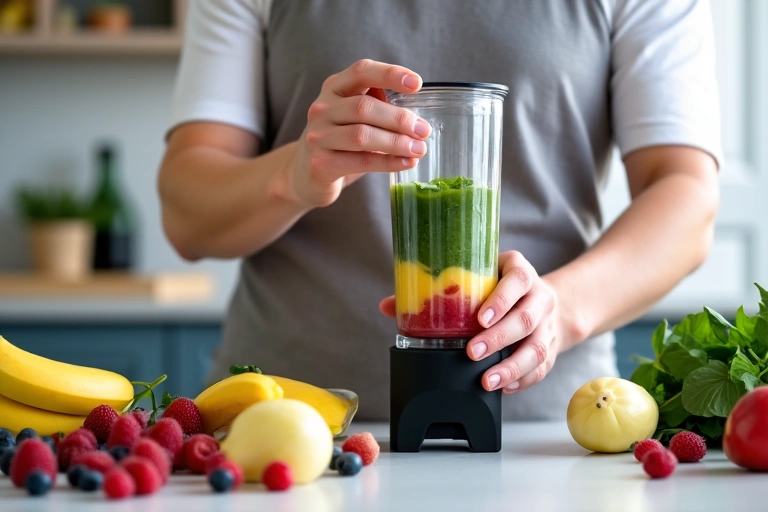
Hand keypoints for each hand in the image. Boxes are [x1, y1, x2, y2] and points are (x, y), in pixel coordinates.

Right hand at [289, 59, 431, 207]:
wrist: (306, 173)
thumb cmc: (341, 140)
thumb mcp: (354, 116)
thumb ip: (378, 108)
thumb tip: (418, 119)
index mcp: (334, 88)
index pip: (361, 72)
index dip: (390, 74)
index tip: (417, 84)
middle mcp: (322, 108)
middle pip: (364, 107)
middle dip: (399, 119)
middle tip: (423, 130)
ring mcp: (318, 136)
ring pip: (362, 135)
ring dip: (396, 142)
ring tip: (419, 148)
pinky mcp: (321, 163)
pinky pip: (361, 161)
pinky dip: (388, 162)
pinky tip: (406, 162)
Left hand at [379, 250, 565, 392]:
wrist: (545, 298)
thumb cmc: (501, 286)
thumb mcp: (477, 277)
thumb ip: (437, 289)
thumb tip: (388, 306)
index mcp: (520, 272)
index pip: (517, 282)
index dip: (500, 300)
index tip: (479, 318)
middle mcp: (540, 297)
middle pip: (526, 319)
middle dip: (499, 339)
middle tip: (472, 353)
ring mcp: (548, 324)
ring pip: (538, 348)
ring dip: (512, 367)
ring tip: (488, 381)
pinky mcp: (551, 346)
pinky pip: (543, 367)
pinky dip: (523, 380)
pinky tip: (503, 388)